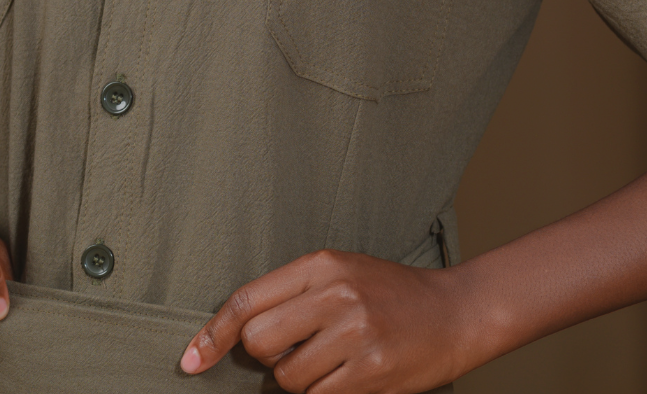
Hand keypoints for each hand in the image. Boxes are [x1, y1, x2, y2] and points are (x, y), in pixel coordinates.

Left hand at [180, 250, 473, 392]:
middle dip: (266, 359)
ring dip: (301, 382)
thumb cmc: (391, 293)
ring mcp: (355, 334)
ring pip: (289, 379)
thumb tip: (240, 333)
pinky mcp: (371, 373)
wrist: (456, 312)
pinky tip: (350, 377)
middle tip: (297, 351)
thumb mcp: (341, 273)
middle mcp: (335, 295)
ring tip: (334, 362)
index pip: (248, 300)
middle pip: (260, 342)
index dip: (213, 334)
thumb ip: (294, 295)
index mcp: (321, 265)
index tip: (191, 359)